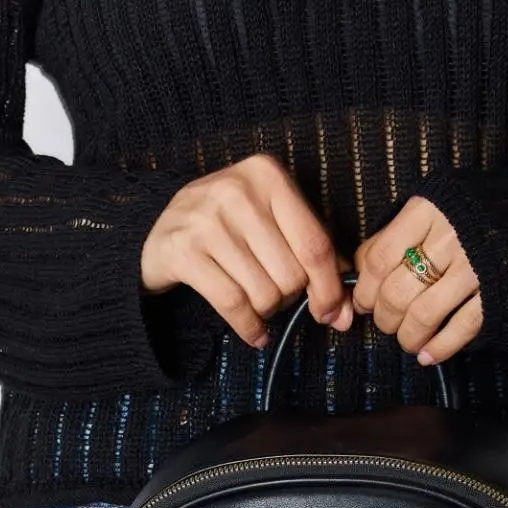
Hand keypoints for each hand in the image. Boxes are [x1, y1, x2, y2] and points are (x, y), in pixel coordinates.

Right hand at [140, 154, 353, 347]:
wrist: (163, 230)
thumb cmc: (233, 229)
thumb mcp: (276, 226)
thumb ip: (317, 261)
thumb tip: (344, 315)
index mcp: (268, 175)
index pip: (316, 244)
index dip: (329, 289)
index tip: (331, 313)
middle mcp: (237, 190)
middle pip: (291, 274)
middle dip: (289, 298)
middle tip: (274, 294)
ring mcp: (206, 219)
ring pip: (265, 293)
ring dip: (267, 311)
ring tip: (256, 302)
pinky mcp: (182, 251)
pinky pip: (234, 305)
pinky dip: (250, 328)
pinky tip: (255, 332)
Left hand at [351, 196, 482, 364]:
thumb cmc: (475, 214)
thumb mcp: (433, 207)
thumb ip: (398, 233)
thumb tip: (362, 270)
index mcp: (427, 211)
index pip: (378, 259)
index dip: (365, 289)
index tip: (364, 303)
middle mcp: (449, 238)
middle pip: (396, 292)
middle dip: (385, 318)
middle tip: (387, 324)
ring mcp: (475, 267)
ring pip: (423, 315)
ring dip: (408, 337)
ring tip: (408, 341)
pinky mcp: (497, 293)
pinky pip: (460, 328)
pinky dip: (440, 348)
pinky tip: (428, 355)